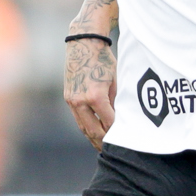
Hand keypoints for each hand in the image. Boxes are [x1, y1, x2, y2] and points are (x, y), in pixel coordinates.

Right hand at [63, 36, 116, 150]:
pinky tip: (94, 133)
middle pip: (94, 130)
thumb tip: (121, 120)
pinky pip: (78, 118)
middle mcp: (81, 101)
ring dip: (93, 138)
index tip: (127, 141)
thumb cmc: (103, 60)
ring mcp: (72, 100)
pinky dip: (86, 127)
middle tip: (114, 152)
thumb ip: (116, 101)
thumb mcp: (115, 81)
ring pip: (83, 127)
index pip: (109, 123)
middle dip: (104, 142)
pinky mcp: (68, 98)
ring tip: (103, 147)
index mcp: (95, 96)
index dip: (118, 133)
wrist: (83, 43)